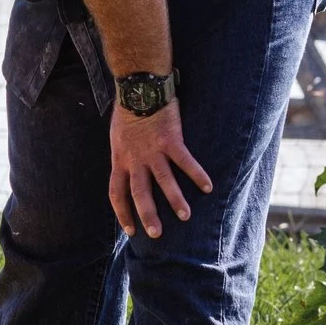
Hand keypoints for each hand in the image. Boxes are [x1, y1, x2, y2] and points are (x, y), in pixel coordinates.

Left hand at [109, 98, 211, 239]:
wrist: (138, 90)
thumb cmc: (128, 113)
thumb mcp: (118, 139)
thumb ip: (125, 158)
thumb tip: (130, 172)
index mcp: (120, 160)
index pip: (117, 193)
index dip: (122, 212)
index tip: (130, 230)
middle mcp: (135, 159)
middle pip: (139, 193)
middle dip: (147, 215)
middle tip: (156, 234)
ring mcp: (153, 151)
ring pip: (163, 181)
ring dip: (175, 200)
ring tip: (185, 216)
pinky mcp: (170, 140)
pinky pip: (185, 161)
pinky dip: (197, 174)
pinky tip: (208, 187)